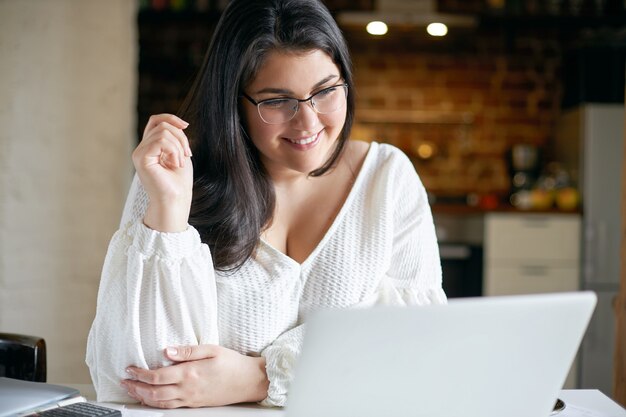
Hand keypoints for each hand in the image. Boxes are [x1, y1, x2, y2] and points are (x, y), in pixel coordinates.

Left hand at [121, 345, 269, 408]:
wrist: (249, 381)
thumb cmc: (233, 363)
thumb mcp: (211, 349)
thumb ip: (187, 351)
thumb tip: (166, 350)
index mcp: (190, 373)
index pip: (157, 376)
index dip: (140, 374)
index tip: (130, 368)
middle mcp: (188, 389)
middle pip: (154, 393)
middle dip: (136, 388)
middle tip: (124, 381)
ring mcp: (191, 399)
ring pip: (160, 404)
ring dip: (143, 398)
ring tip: (132, 391)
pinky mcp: (195, 405)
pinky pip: (171, 408)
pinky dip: (157, 405)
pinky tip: (152, 400)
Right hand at [132, 114, 193, 231]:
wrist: (175, 200)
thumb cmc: (179, 182)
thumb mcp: (180, 154)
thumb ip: (175, 139)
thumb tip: (178, 123)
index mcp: (150, 147)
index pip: (156, 121)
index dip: (171, 118)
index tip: (186, 125)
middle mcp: (141, 148)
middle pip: (162, 125)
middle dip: (181, 136)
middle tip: (187, 154)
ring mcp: (139, 153)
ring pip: (163, 132)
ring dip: (178, 146)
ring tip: (180, 162)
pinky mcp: (141, 158)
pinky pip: (160, 141)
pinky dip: (173, 150)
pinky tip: (176, 164)